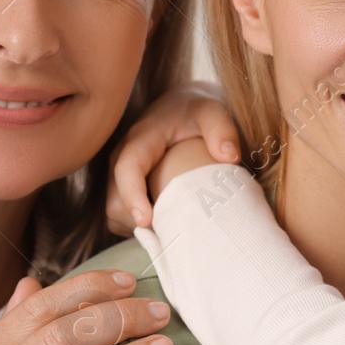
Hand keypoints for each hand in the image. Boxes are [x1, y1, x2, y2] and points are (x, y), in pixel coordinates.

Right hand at [109, 81, 239, 233]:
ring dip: (138, 228)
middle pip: (115, 200)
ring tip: (172, 231)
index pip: (127, 167)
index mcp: (140, 139)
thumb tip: (229, 156)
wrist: (179, 111)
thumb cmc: (196, 114)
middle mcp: (121, 158)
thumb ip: (221, 128)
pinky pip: (120, 219)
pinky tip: (167, 227)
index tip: (146, 220)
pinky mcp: (121, 191)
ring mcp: (117, 177)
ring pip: (115, 214)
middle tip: (173, 233)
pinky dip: (140, 229)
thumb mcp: (212, 112)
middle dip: (136, 220)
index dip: (132, 196)